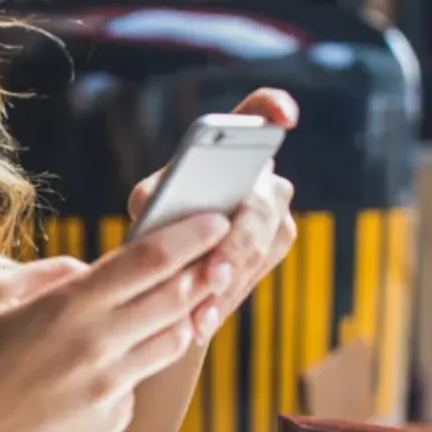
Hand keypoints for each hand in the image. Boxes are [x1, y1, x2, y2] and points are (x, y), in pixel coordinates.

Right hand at [0, 211, 233, 431]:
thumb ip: (50, 273)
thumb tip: (91, 270)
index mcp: (68, 306)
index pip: (149, 261)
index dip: (190, 236)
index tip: (215, 220)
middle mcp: (98, 345)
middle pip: (176, 298)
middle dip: (208, 271)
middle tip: (226, 254)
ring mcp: (110, 388)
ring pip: (173, 342)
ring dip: (190, 316)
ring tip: (198, 299)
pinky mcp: (113, 422)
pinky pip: (138, 383)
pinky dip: (136, 365)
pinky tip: (119, 361)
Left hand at [127, 89, 299, 333]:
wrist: (174, 268)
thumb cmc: (160, 220)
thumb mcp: (149, 202)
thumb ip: (153, 197)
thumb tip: (152, 204)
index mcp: (234, 146)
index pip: (262, 112)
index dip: (274, 109)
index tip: (283, 117)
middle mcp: (265, 174)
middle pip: (261, 202)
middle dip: (237, 241)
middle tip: (215, 271)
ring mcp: (276, 211)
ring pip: (261, 244)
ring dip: (230, 278)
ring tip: (200, 309)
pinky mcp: (276, 247)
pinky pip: (256, 272)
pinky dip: (225, 299)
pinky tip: (201, 322)